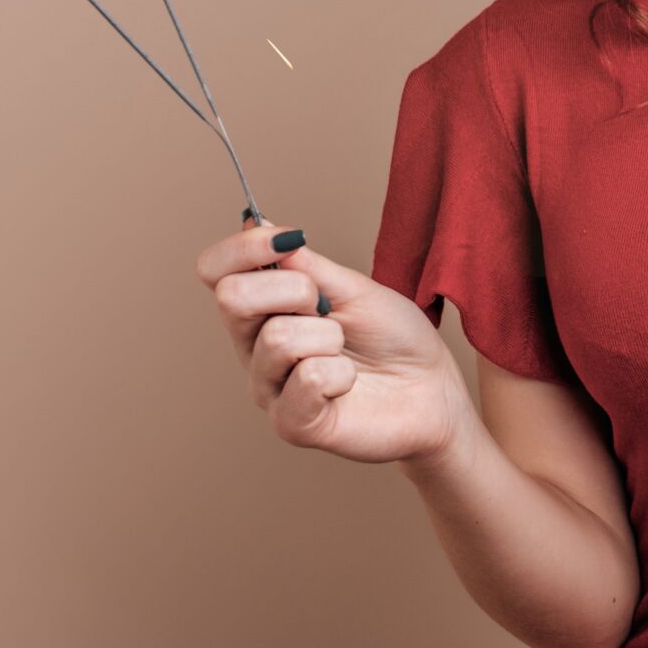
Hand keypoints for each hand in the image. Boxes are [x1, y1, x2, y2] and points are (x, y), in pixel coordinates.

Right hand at [191, 212, 470, 466]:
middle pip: (232, 298)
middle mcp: (253, 348)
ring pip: (278, 338)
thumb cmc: (392, 338)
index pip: (215, 271)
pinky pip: (306, 378)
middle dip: (294, 288)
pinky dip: (340, 374)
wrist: (432, 388)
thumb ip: (304, 264)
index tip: (288, 239)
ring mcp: (269, 388)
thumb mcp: (352, 288)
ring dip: (329, 336)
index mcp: (263, 309)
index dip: (243, 248)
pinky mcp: (292, 424)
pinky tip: (348, 384)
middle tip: (329, 308)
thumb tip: (258, 223)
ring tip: (345, 352)